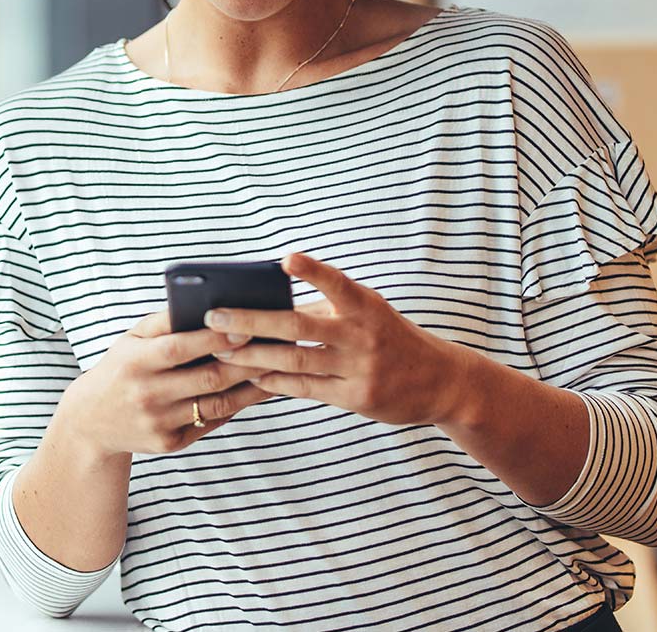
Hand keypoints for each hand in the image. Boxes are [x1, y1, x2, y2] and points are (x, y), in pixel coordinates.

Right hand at [60, 309, 275, 459]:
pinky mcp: (170, 444)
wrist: (91, 422)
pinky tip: (258, 391)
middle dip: (247, 362)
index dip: (215, 338)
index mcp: (136, 362)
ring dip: (252, 387)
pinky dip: (237, 406)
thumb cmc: (120, 368)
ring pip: (217, 404)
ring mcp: (159, 423)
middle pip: (208, 378)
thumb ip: (165, 321)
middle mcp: (147, 394)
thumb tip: (206, 302)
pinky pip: (211, 422)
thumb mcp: (131, 339)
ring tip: (279, 369)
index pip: (180, 348)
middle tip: (279, 347)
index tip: (246, 327)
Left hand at [203, 252, 474, 427]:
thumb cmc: (391, 338)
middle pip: (298, 325)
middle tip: (215, 316)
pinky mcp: (356, 397)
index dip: (313, 271)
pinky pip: (305, 388)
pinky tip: (251, 375)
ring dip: (253, 355)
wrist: (441, 381)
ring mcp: (359, 368)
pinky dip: (275, 381)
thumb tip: (271, 304)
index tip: (286, 259)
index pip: (337, 283)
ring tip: (220, 349)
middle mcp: (362, 335)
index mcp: (366, 306)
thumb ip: (328, 308)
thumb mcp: (370, 313)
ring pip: (295, 360)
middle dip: (252, 321)